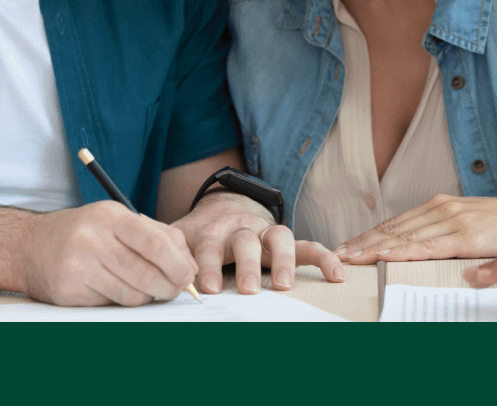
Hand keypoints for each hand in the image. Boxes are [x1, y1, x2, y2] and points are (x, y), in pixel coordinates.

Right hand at [17, 200, 196, 306]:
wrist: (31, 246)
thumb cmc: (85, 233)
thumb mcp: (118, 221)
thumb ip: (158, 236)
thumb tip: (191, 266)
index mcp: (109, 216)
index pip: (154, 242)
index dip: (177, 264)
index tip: (188, 277)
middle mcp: (92, 238)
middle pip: (145, 273)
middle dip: (168, 288)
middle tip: (173, 290)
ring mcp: (78, 265)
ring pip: (131, 295)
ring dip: (145, 297)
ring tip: (143, 288)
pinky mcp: (68, 290)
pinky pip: (110, 304)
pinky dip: (120, 301)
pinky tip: (112, 289)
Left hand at [173, 191, 343, 293]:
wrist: (222, 206)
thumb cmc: (199, 233)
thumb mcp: (179, 238)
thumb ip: (171, 253)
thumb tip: (159, 274)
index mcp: (211, 231)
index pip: (209, 247)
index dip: (209, 266)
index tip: (208, 287)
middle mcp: (239, 228)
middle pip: (245, 241)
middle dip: (247, 266)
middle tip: (248, 289)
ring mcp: (264, 232)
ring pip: (278, 238)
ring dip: (283, 261)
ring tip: (284, 285)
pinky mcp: (284, 240)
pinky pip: (308, 245)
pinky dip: (323, 258)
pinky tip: (337, 273)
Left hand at [334, 190, 496, 263]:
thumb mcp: (475, 226)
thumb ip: (449, 235)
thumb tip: (428, 249)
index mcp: (442, 207)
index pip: (397, 223)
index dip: (370, 235)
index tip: (348, 246)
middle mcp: (443, 209)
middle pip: (394, 228)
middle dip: (362, 242)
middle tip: (336, 254)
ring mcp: (454, 220)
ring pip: (405, 235)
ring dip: (373, 247)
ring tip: (350, 257)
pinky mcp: (468, 234)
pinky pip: (429, 244)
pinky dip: (403, 248)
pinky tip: (385, 254)